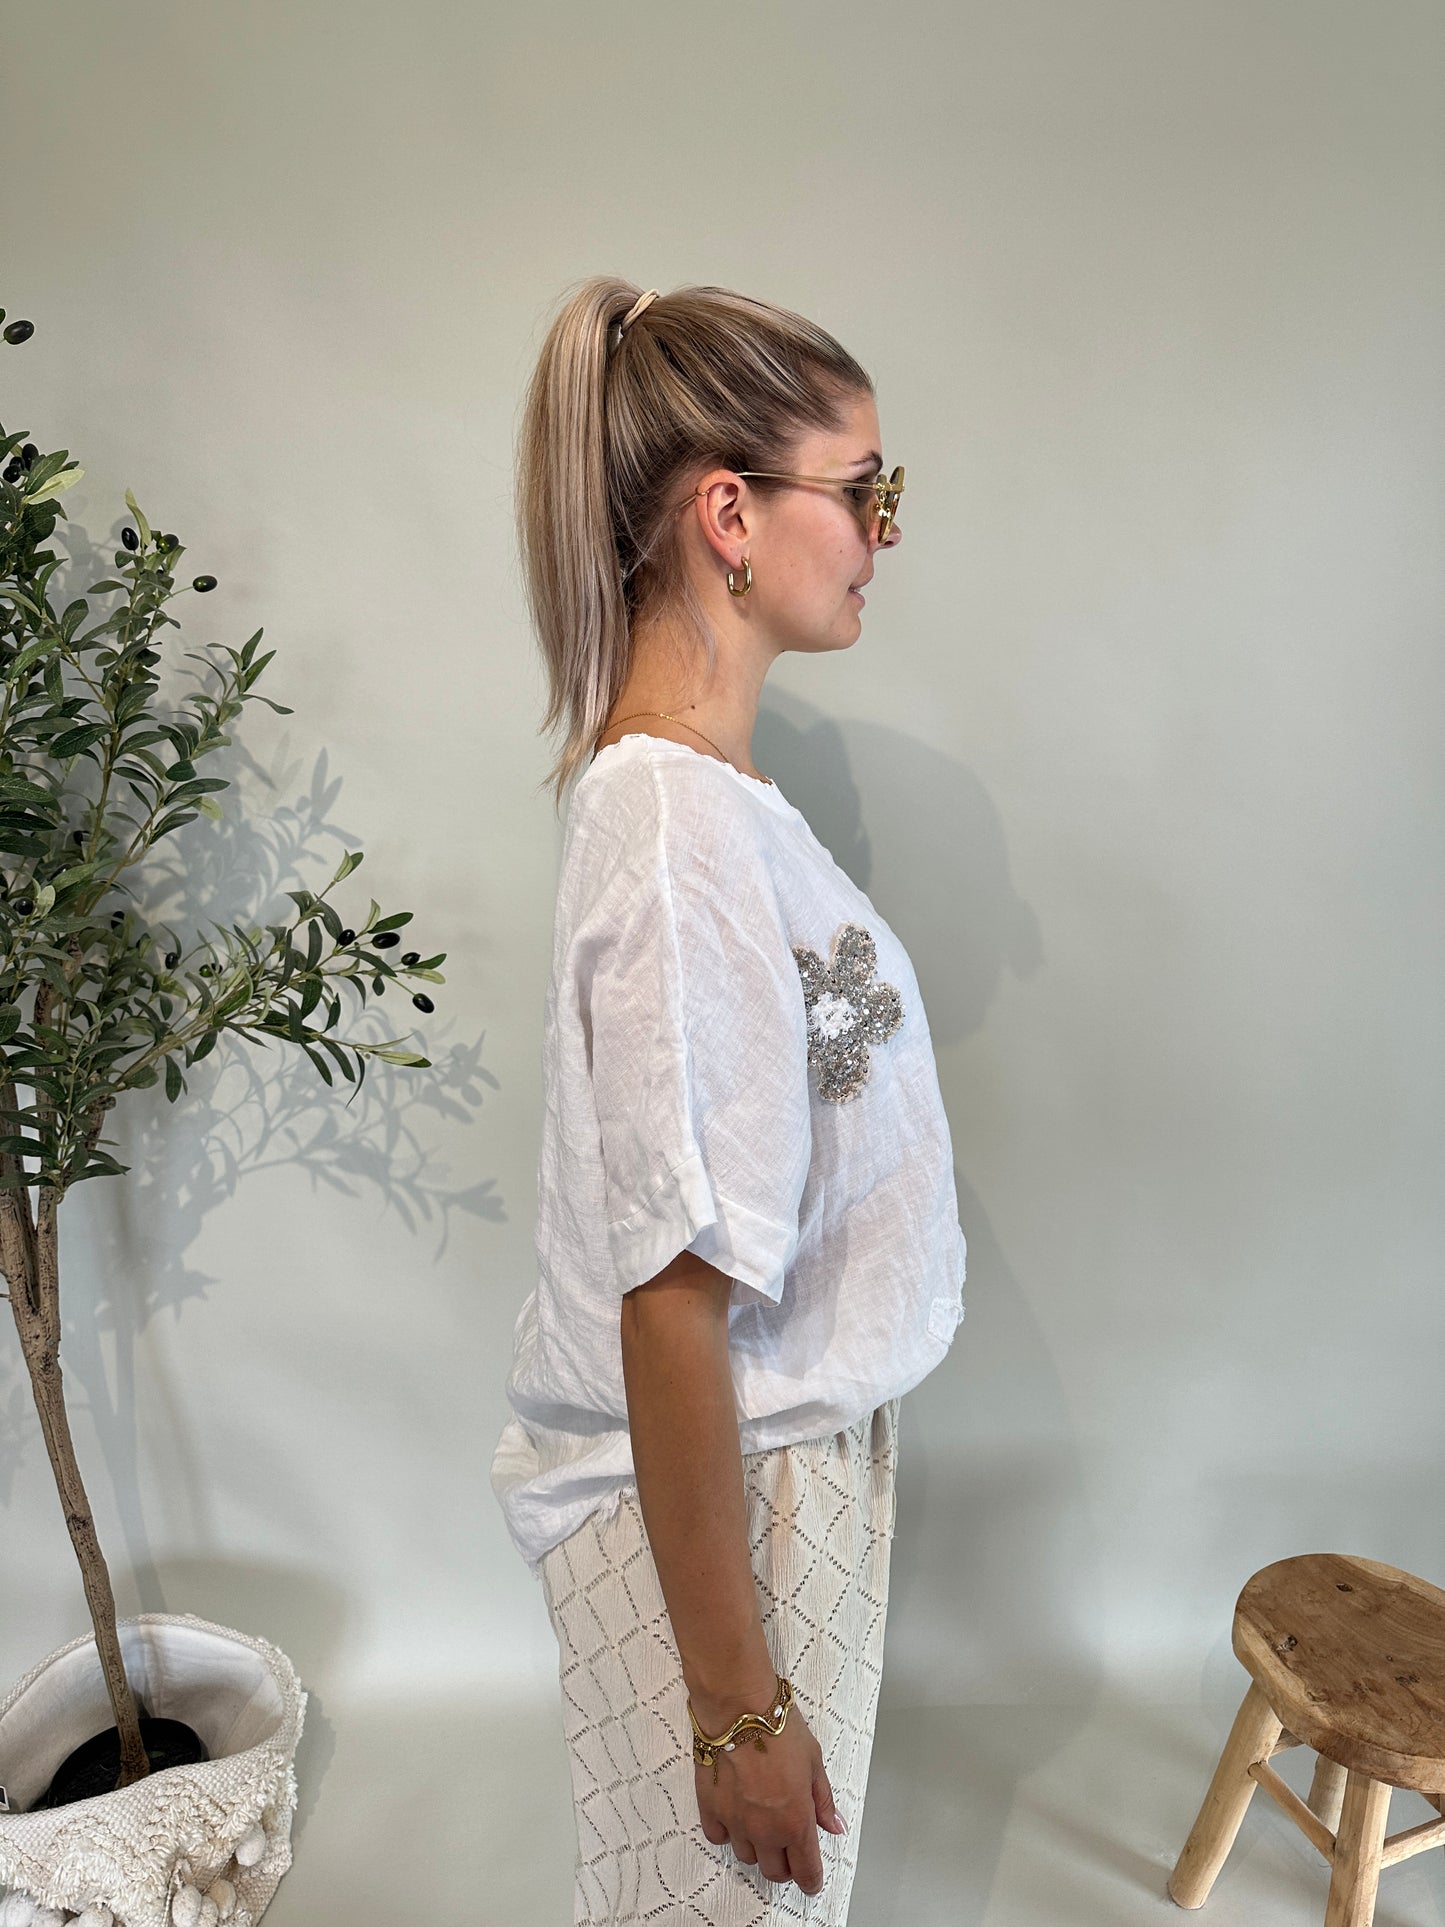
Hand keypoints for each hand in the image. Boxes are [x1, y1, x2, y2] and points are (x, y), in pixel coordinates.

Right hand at [693, 1696, 847, 1896]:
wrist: (739, 1709)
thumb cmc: (778, 1729)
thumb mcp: (814, 1762)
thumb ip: (823, 1800)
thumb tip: (835, 1825)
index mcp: (796, 1821)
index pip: (806, 1871)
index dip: (811, 1881)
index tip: (812, 1881)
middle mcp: (765, 1830)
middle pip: (775, 1871)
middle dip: (786, 1865)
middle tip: (789, 1847)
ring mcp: (736, 1823)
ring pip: (747, 1857)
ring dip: (758, 1848)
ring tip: (762, 1823)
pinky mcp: (711, 1809)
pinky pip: (719, 1837)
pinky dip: (728, 1833)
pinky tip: (736, 1815)